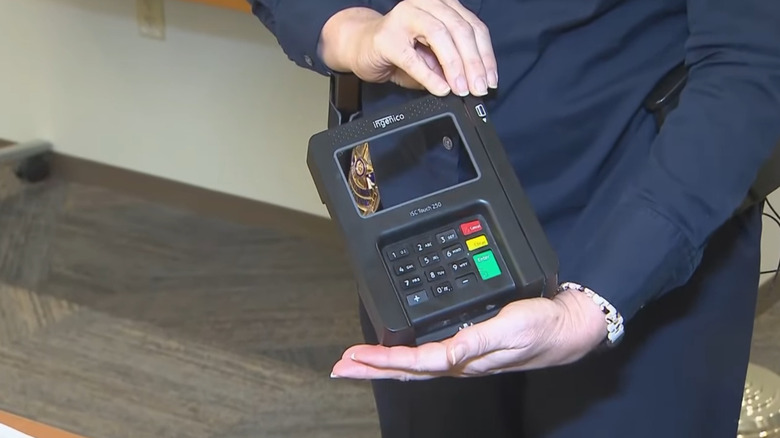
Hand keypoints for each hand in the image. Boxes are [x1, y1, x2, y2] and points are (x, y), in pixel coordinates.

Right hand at [319, 1, 497, 96]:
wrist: (360, 46)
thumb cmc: (399, 50)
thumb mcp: (433, 57)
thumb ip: (452, 65)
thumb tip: (472, 82)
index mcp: (443, 6)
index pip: (474, 27)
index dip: (485, 55)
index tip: (490, 80)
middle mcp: (426, 4)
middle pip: (460, 30)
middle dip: (473, 63)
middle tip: (478, 88)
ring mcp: (405, 17)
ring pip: (441, 36)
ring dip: (455, 67)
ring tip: (461, 89)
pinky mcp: (388, 37)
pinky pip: (413, 57)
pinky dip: (429, 76)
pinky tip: (440, 89)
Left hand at [330, 289, 608, 379]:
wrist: (568, 327)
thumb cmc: (541, 328)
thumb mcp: (509, 330)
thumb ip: (475, 342)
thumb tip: (445, 354)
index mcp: (464, 360)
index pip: (413, 363)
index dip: (381, 361)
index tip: (353, 357)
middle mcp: (459, 362)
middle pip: (406, 370)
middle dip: (371, 368)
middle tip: (340, 366)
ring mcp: (463, 357)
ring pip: (413, 364)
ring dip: (383, 363)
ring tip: (358, 361)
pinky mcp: (469, 346)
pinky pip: (429, 355)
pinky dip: (406, 354)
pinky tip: (399, 352)